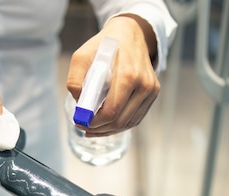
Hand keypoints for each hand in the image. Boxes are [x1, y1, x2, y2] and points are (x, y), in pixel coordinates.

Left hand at [66, 14, 159, 136]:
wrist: (132, 33)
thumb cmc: (106, 45)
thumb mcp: (82, 56)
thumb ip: (75, 80)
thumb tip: (78, 106)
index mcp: (127, 75)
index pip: (111, 112)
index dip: (94, 123)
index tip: (81, 123)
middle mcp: (143, 84)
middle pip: (120, 121)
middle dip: (100, 129)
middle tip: (84, 128)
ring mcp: (151, 90)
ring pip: (129, 123)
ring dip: (110, 130)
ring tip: (94, 129)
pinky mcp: (153, 93)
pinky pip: (136, 117)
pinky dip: (121, 125)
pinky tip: (107, 124)